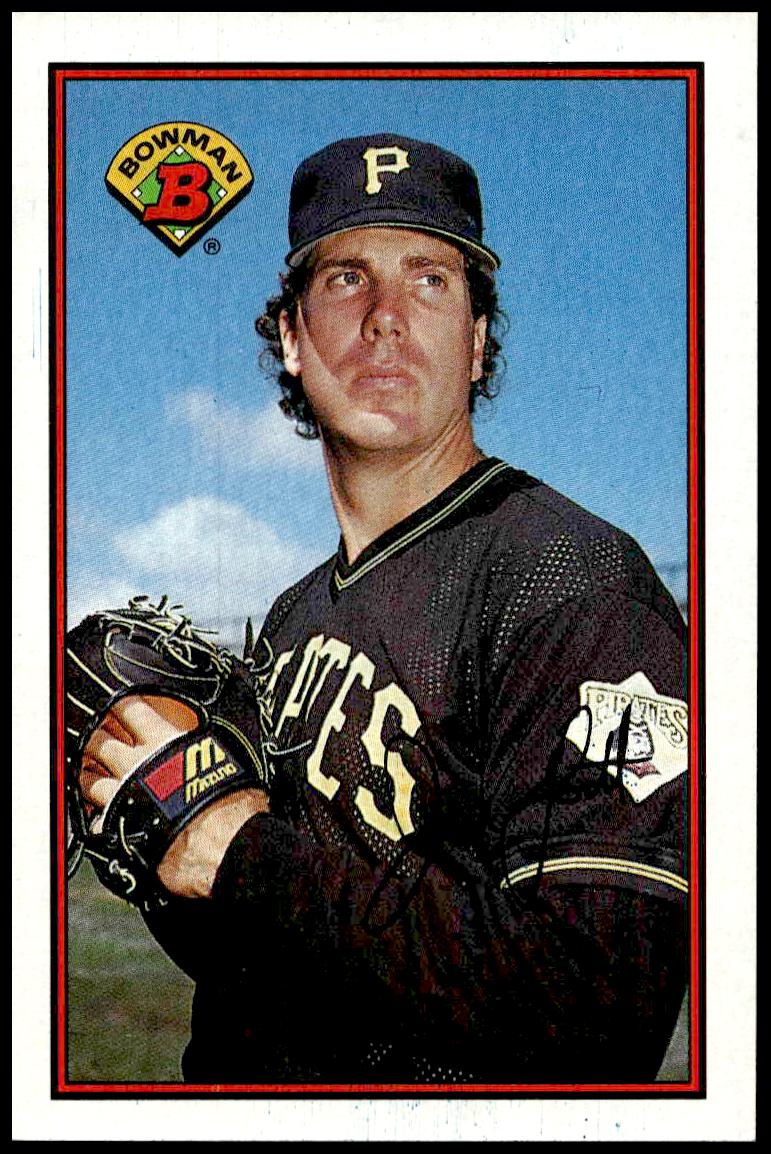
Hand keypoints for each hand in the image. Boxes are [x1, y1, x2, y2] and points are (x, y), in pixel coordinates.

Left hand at [80, 694, 268, 897]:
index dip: (120, 705)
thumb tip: (212, 750)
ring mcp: (124, 797)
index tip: (116, 706)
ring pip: (89, 779)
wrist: (224, 845)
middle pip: (101, 741)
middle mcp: (138, 766)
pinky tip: (100, 816)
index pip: (132, 710)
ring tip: (89, 773)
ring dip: (86, 774)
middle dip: (96, 736)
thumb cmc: (232, 806)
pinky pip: (96, 820)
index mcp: (165, 743)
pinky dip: (96, 816)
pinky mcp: (120, 829)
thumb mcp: (228, 760)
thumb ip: (208, 751)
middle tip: (98, 736)